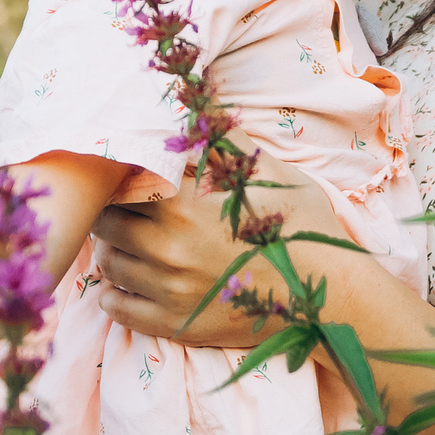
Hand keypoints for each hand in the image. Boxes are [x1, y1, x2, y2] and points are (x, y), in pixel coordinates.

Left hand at [90, 159, 345, 344]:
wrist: (329, 296)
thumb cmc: (303, 227)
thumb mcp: (270, 172)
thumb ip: (225, 140)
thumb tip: (197, 110)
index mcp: (185, 201)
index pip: (121, 181)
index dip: (120, 176)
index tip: (127, 176)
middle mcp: (166, 245)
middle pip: (105, 221)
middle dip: (112, 211)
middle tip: (127, 209)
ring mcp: (168, 289)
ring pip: (108, 264)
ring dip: (113, 250)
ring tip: (131, 243)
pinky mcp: (174, 324)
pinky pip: (118, 310)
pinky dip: (114, 295)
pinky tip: (128, 285)